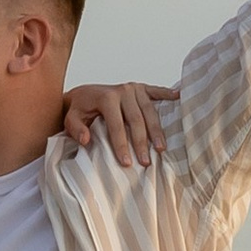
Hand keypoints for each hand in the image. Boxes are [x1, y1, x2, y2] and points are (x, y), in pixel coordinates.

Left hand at [60, 81, 178, 166]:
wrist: (83, 94)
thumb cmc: (79, 109)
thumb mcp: (71, 118)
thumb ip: (75, 128)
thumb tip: (86, 140)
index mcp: (106, 97)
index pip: (116, 125)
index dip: (121, 144)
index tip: (126, 162)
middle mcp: (122, 91)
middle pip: (136, 120)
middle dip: (141, 143)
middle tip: (146, 162)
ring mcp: (134, 88)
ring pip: (150, 111)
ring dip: (157, 131)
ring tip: (161, 148)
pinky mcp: (141, 88)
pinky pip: (156, 91)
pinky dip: (168, 93)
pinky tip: (179, 97)